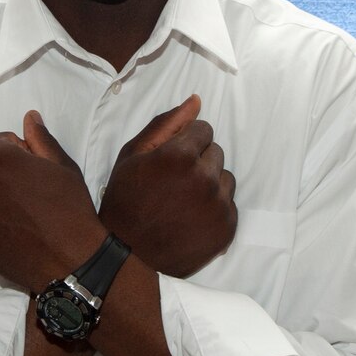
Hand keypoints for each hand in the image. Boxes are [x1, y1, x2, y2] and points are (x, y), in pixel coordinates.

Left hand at [0, 112, 106, 292]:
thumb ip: (40, 138)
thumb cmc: (70, 208)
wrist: (69, 261)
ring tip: (26, 217)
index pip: (2, 143)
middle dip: (6, 177)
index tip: (38, 174)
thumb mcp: (62, 165)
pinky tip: (17, 233)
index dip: (23, 155)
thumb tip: (30, 117)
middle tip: (34, 197)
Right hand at [99, 95, 236, 276]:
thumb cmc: (125, 200)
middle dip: (199, 161)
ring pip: (225, 178)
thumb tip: (196, 101)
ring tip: (184, 200)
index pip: (204, 130)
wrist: (127, 255)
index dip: (186, 142)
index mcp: (180, 155)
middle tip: (174, 182)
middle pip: (216, 152)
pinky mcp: (227, 229)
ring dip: (210, 184)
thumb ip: (166, 124)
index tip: (172, 159)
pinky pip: (230, 205)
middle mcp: (205, 178)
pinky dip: (215, 209)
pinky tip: (192, 218)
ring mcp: (218, 205)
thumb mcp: (133, 155)